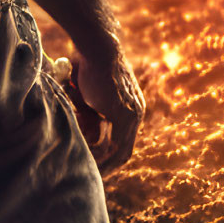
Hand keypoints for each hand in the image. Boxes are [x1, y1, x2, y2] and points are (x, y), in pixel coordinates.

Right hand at [69, 42, 144, 173]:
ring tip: (87, 169)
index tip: (93, 163)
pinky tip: (88, 159)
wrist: (97, 47)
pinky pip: (114, 144)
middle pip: (124, 150)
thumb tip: (91, 139)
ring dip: (103, 162)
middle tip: (92, 174)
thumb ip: (92, 117)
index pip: (123, 139)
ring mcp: (133, 115)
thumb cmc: (89, 65)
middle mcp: (136, 113)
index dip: (109, 154)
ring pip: (120, 150)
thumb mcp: (89, 97)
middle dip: (108, 164)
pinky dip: (102, 154)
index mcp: (130, 108)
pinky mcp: (124, 115)